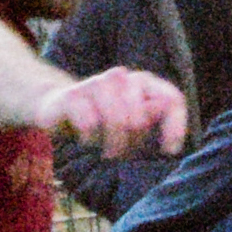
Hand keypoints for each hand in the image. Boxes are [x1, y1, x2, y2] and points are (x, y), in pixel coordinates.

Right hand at [35, 67, 187, 161]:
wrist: (55, 109)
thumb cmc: (101, 121)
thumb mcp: (130, 125)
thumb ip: (148, 117)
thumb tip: (161, 105)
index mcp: (142, 83)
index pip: (171, 99)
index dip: (175, 126)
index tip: (170, 151)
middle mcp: (120, 77)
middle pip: (140, 118)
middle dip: (134, 143)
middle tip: (122, 154)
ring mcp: (95, 83)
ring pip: (117, 121)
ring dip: (113, 144)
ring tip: (106, 151)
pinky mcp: (72, 95)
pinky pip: (90, 123)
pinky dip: (91, 139)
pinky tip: (87, 141)